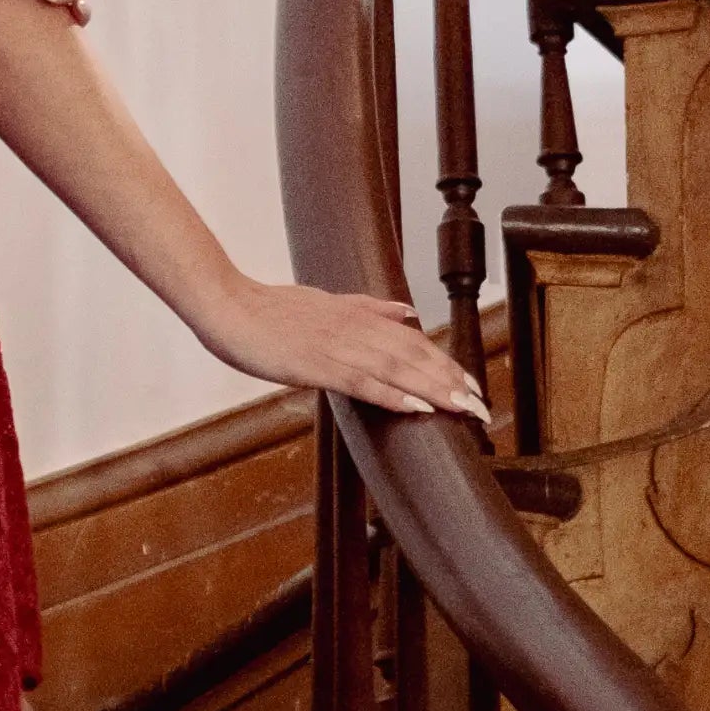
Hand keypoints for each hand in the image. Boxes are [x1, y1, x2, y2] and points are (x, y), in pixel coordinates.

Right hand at [195, 278, 494, 425]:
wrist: (227, 305)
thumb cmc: (269, 309)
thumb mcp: (326, 301)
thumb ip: (369, 307)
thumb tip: (408, 312)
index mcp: (359, 316)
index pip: (415, 340)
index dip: (446, 362)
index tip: (473, 384)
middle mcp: (355, 328)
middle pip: (415, 355)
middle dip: (452, 381)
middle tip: (482, 406)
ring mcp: (337, 345)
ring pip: (396, 368)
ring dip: (433, 389)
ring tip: (463, 408)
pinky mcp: (316, 364)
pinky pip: (362, 381)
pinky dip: (392, 393)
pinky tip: (416, 407)